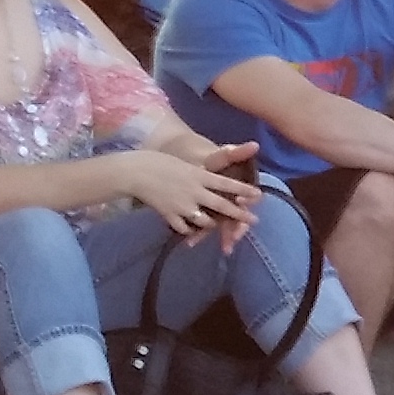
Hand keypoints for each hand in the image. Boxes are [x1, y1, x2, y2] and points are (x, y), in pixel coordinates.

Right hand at [115, 145, 256, 236]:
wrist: (135, 172)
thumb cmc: (158, 161)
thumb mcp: (184, 164)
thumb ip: (199, 175)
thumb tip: (211, 181)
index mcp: (199, 175)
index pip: (227, 184)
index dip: (244, 190)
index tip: (258, 195)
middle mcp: (195, 191)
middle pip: (222, 205)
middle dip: (239, 214)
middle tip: (254, 221)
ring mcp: (183, 205)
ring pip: (205, 221)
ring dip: (212, 224)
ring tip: (216, 225)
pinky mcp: (170, 215)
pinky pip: (184, 228)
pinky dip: (189, 231)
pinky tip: (191, 233)